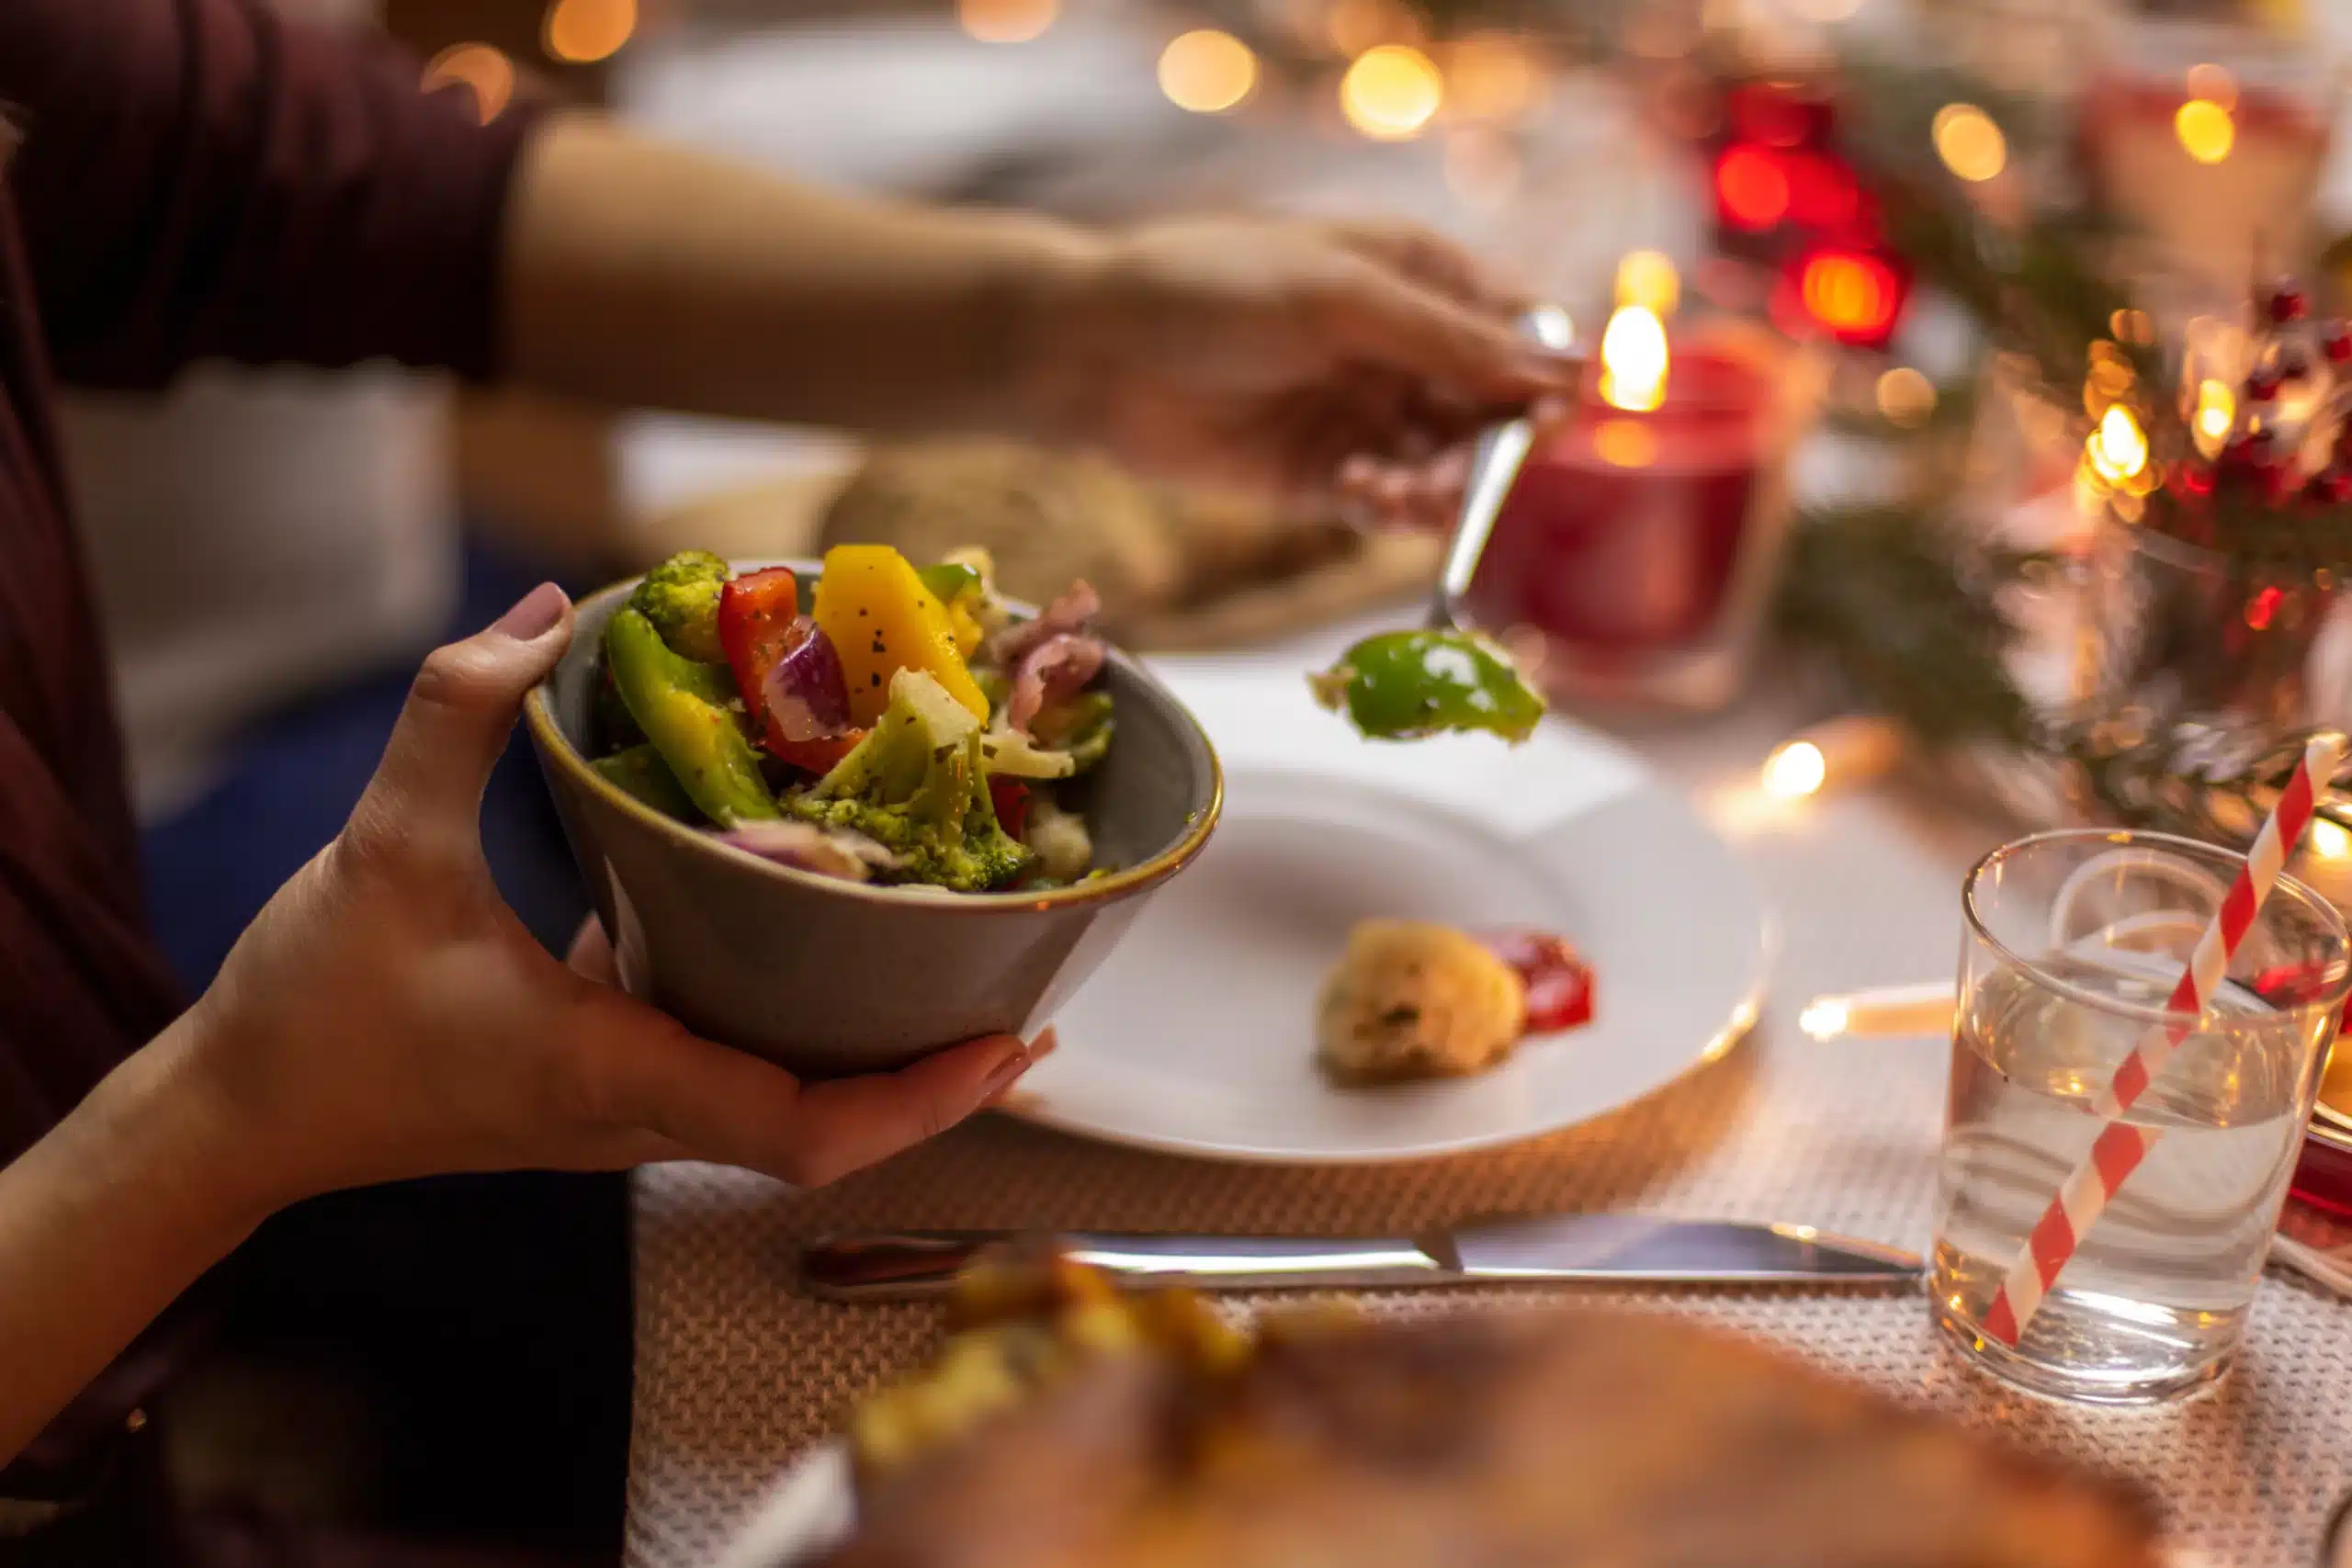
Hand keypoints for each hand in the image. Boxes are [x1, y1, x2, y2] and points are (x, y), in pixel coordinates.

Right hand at [173, 583, 1039, 1212]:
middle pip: (827, 1129)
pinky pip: (731, 1069)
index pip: (800, 1130)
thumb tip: (552, 610)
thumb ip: (460, 713)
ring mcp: (624, 1112)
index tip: (1003, 1045)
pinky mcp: (602, 1090)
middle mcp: (639, 1112)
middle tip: (1025, 1002)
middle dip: (934, 1083)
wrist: (237, 1119)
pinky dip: (795, 1027)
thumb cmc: (309, 1010)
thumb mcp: (380, 846)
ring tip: (960, 974)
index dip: (916, 1100)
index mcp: (611, 1072)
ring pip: (787, 1108)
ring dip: (878, 1061)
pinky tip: (822, 944)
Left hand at [1045, 216, 1574, 528]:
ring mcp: (1362, 415)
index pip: (1518, 336)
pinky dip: (1388, 507)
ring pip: (1443, 469)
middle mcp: (1400, 349)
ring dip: (1437, 489)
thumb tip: (1568, 374)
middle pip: (1489, 416)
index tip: (1547, 425)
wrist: (1092, 351)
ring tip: (1393, 491)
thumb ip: (1452, 340)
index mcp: (1418, 279)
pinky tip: (1362, 495)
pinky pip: (1385, 502)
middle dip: (1485, 452)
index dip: (1543, 384)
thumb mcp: (1343, 299)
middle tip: (1456, 479)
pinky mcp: (1320, 476)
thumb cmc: (1212, 291)